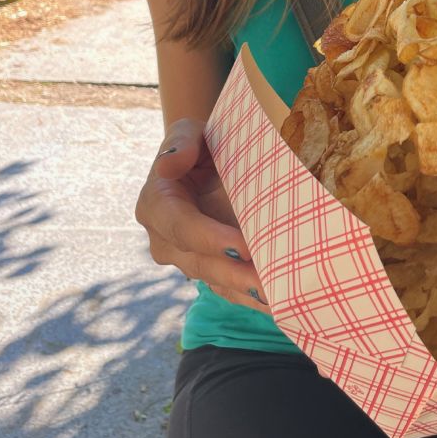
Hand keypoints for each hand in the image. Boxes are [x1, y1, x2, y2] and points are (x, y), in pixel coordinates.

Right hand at [135, 117, 269, 311]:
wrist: (206, 159)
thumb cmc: (200, 142)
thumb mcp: (190, 132)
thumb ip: (181, 143)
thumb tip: (168, 164)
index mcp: (156, 205)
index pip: (182, 227)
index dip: (210, 239)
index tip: (241, 248)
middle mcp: (165, 240)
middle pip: (200, 262)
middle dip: (234, 275)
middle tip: (268, 284)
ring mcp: (186, 259)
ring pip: (216, 281)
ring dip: (246, 292)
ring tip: (280, 299)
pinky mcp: (208, 269)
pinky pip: (228, 289)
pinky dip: (251, 297)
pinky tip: (279, 305)